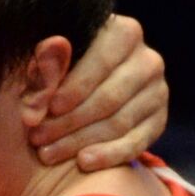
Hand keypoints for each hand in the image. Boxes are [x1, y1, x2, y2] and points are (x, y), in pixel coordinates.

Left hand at [29, 14, 167, 169]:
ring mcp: (157, 91)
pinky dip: (108, 155)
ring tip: (47, 153)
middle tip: (36, 137)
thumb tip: (53, 47)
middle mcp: (147, 59)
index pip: (101, 61)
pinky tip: (83, 162)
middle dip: (68, 121)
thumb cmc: (54, 73)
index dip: (72, 87)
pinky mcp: (158, 120)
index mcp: (123, 32)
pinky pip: (137, 142)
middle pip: (109, 97)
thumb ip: (45, 59)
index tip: (45, 108)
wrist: (78, 97)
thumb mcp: (45, 63)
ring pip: (119, 122)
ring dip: (80, 141)